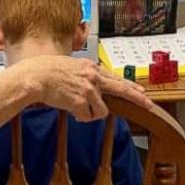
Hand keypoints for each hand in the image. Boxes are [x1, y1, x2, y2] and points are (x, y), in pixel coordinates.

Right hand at [11, 56, 151, 121]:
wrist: (34, 76)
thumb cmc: (45, 71)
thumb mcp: (69, 67)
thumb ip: (83, 75)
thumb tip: (91, 88)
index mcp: (91, 68)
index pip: (115, 78)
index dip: (130, 87)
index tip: (141, 92)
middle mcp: (93, 77)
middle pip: (122, 89)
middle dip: (137, 99)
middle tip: (149, 105)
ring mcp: (89, 89)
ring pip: (102, 110)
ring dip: (91, 114)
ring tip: (76, 109)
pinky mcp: (81, 101)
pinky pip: (87, 117)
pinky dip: (80, 117)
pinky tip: (70, 111)